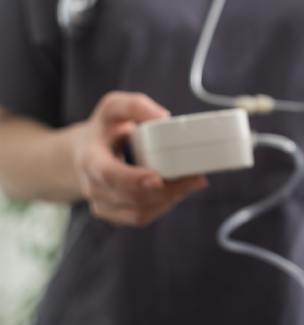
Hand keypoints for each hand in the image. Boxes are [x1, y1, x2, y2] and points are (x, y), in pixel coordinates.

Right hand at [72, 92, 207, 226]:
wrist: (88, 151)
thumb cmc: (106, 128)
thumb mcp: (114, 106)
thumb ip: (136, 106)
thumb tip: (163, 117)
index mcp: (91, 158)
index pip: (109, 174)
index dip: (133, 180)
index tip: (158, 178)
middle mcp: (93, 185)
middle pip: (131, 197)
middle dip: (166, 190)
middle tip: (195, 178)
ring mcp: (102, 203)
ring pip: (138, 212)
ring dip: (170, 199)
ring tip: (192, 182)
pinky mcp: (115, 213)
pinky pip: (140, 217)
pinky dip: (163, 206)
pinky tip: (179, 192)